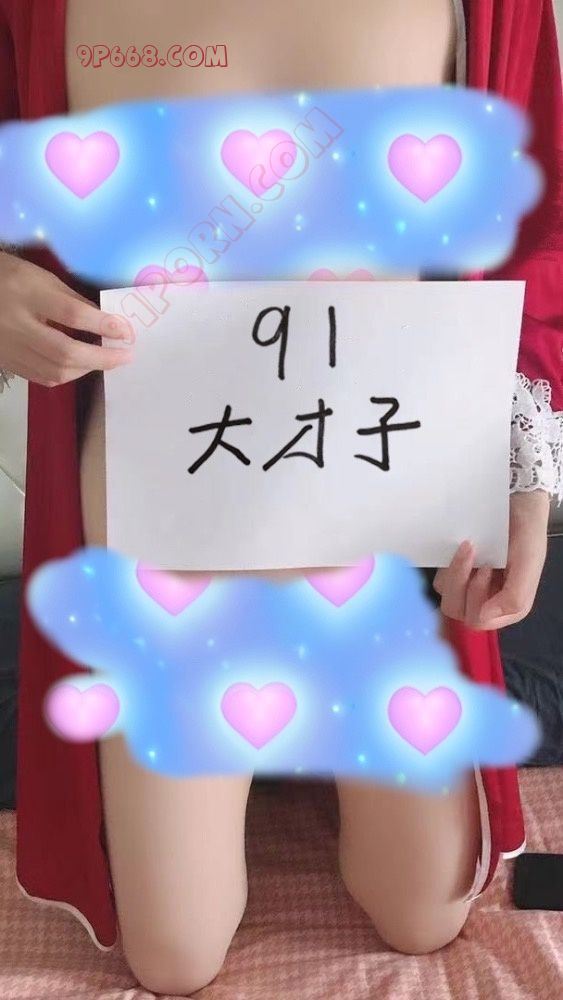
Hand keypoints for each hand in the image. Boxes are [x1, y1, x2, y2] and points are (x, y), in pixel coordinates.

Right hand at [0, 251, 133, 386]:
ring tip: (106, 360)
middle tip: (125, 355)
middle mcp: (16, 324)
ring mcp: (10, 348)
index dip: (102, 325)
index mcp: (26, 293)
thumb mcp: (40, 277)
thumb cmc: (9, 278)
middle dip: (101, 358)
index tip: (126, 331)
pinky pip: (43, 377)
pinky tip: (81, 366)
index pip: (71, 314)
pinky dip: (68, 374)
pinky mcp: (8, 363)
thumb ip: (71, 299)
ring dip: (87, 368)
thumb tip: (105, 322)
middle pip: (65, 351)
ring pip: (55, 370)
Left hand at [433, 491, 549, 629]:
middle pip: (457, 610)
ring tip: (470, 548)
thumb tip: (482, 618)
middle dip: (462, 582)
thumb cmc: (525, 534)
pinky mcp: (456, 572)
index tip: (487, 567)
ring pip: (446, 595)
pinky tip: (462, 547)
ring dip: (455, 571)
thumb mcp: (527, 565)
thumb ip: (513, 597)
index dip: (477, 595)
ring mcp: (468, 587)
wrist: (516, 504)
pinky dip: (448, 564)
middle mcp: (486, 602)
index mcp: (507, 608)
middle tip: (476, 554)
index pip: (478, 619)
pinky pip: (441, 579)